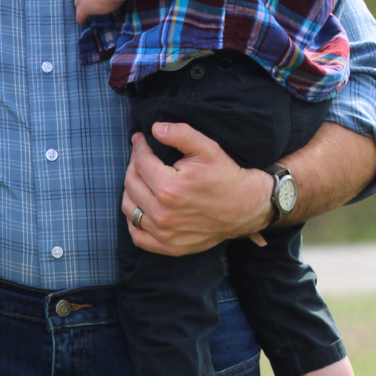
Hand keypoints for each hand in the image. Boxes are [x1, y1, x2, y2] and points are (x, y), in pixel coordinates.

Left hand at [123, 123, 272, 255]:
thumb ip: (180, 134)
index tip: (141, 140)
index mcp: (169, 187)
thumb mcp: (208, 148)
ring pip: (129, 208)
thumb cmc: (227, 176)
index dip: (139, 147)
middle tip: (141, 157)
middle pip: (131, 183)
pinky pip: (138, 236)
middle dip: (133, 165)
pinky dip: (134, 222)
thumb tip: (155, 128)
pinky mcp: (169, 246)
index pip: (140, 162)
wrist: (247, 207)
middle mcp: (162, 213)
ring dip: (130, 191)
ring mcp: (164, 233)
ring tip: (141, 180)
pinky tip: (142, 208)